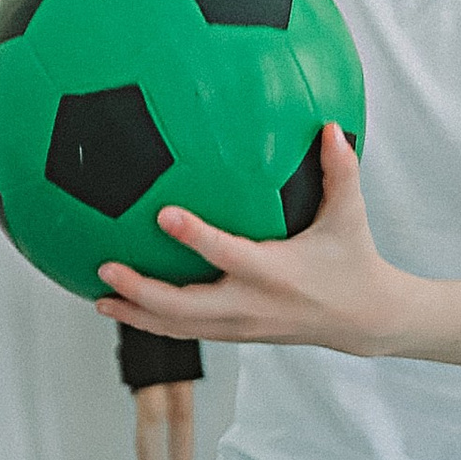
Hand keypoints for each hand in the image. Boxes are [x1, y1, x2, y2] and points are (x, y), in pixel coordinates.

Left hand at [95, 125, 398, 356]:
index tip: (162, 215)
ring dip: (136, 314)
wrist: (362, 319)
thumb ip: (340, 170)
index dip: (194, 237)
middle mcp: (251, 304)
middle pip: (185, 307)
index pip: (227, 255)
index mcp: (275, 273)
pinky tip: (126, 307)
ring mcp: (241, 325)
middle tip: (106, 267)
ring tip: (98, 297)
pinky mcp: (235, 334)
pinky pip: (187, 331)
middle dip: (142, 291)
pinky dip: (154, 322)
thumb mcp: (349, 215)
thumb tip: (331, 125)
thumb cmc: (352, 260)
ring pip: (179, 327)